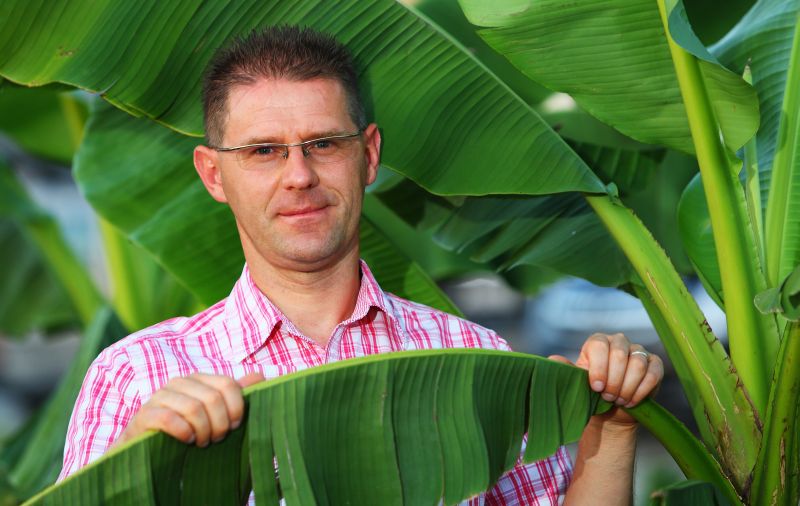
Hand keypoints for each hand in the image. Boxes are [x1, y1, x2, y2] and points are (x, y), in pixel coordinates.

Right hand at [114, 372, 264, 447]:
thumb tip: (261, 376)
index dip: (236, 407)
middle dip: (220, 424)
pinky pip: (169, 419)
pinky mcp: (145, 414)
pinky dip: (184, 432)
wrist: (145, 445)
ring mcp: (160, 397)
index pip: (227, 384)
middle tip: (218, 438)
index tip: (235, 426)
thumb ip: (235, 392)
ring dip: (203, 431)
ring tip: (203, 442)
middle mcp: (179, 382)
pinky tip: (187, 440)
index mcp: (198, 379)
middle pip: (212, 398)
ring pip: (193, 409)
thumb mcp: (213, 410)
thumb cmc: (186, 427)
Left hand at [549, 333, 662, 425]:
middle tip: (607, 397)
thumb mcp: (575, 383)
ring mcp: (638, 351)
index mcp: (597, 342)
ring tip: (617, 400)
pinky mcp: (654, 364)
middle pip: (619, 353)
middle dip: (613, 380)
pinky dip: (642, 390)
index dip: (599, 368)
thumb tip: (552, 360)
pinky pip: (653, 373)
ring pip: (637, 364)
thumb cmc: (589, 394)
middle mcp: (618, 341)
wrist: (609, 411)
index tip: (596, 388)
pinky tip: (631, 401)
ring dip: (627, 386)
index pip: (599, 345)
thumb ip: (566, 371)